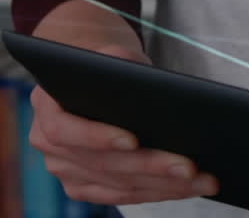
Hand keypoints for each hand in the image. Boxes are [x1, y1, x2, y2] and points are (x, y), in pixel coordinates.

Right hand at [27, 43, 218, 204]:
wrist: (94, 75)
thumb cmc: (109, 62)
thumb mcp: (114, 53)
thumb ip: (124, 65)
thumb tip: (157, 92)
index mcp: (46, 106)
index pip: (66, 130)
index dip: (97, 138)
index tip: (133, 140)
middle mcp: (47, 144)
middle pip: (101, 164)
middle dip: (150, 167)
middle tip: (189, 167)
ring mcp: (64, 169)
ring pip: (117, 185)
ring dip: (163, 186)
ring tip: (202, 180)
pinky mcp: (83, 186)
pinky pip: (121, 195)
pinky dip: (156, 192)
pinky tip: (185, 188)